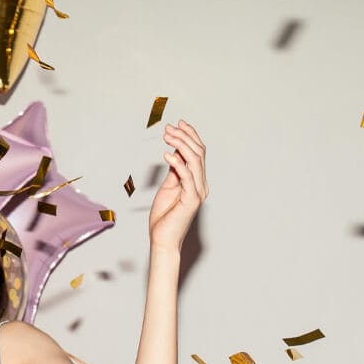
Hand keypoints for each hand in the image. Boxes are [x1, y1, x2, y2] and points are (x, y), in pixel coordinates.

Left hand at [148, 120, 208, 250]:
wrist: (163, 239)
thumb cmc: (164, 217)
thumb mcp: (169, 188)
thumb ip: (174, 172)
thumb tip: (175, 153)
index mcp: (197, 181)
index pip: (198, 153)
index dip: (190, 136)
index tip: (178, 124)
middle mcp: (201, 185)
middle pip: (198, 153)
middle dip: (184, 137)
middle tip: (169, 128)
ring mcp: (198, 192)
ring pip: (195, 161)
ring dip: (181, 145)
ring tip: (168, 136)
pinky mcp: (191, 200)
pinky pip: (186, 176)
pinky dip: (177, 163)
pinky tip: (166, 154)